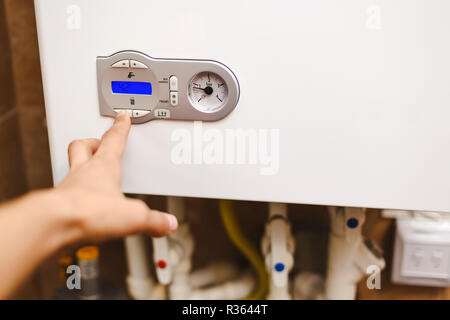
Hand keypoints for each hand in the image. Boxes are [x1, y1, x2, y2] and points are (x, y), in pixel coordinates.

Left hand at [52, 111, 177, 242]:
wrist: (55, 225)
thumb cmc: (88, 211)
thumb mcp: (134, 216)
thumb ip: (154, 220)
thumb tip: (168, 223)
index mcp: (104, 166)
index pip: (114, 140)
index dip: (120, 127)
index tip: (122, 118)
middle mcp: (83, 171)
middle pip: (85, 145)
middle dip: (94, 140)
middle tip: (99, 141)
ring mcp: (68, 186)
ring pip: (72, 165)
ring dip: (80, 163)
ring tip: (89, 171)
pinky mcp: (57, 204)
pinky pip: (65, 191)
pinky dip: (74, 193)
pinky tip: (80, 203)